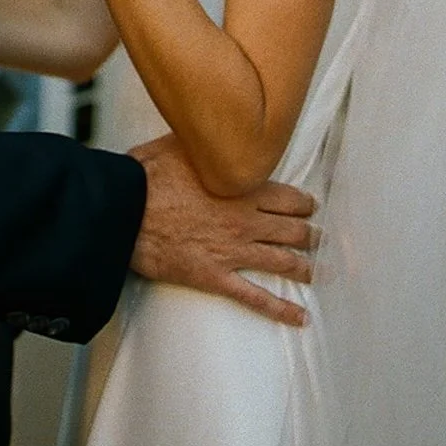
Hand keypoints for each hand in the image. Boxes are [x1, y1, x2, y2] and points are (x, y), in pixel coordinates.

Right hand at [129, 134, 315, 325]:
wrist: (125, 212)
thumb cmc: (148, 177)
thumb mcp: (180, 144)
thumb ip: (206, 142)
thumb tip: (214, 127)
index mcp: (241, 188)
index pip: (289, 198)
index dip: (304, 204)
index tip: (310, 207)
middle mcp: (245, 221)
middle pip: (293, 231)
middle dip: (311, 235)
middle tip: (320, 239)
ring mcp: (233, 251)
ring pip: (283, 262)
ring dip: (305, 267)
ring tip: (318, 271)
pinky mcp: (216, 277)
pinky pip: (256, 298)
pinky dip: (281, 309)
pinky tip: (300, 317)